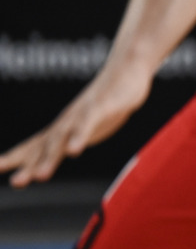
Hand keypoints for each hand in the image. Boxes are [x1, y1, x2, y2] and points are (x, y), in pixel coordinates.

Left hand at [0, 60, 152, 187]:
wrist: (128, 65)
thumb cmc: (110, 96)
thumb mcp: (92, 120)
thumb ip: (78, 134)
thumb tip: (65, 147)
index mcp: (64, 127)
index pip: (35, 145)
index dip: (15, 157)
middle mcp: (68, 121)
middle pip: (46, 146)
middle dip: (29, 165)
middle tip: (17, 183)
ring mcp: (83, 114)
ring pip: (63, 137)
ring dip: (50, 157)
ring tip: (41, 177)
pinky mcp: (102, 107)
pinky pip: (88, 123)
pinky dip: (78, 137)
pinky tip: (73, 152)